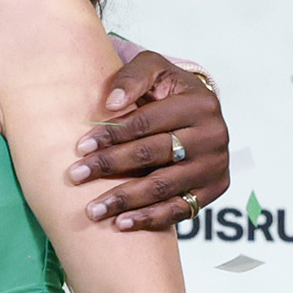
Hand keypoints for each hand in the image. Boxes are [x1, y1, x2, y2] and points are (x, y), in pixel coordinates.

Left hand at [70, 53, 227, 230]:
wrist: (201, 113)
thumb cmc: (169, 91)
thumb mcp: (155, 69)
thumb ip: (133, 77)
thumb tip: (111, 103)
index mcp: (200, 103)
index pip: (147, 123)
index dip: (112, 135)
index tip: (80, 147)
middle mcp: (213, 135)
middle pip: (153, 154)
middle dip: (110, 166)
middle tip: (76, 176)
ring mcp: (216, 165)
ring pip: (164, 186)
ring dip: (125, 200)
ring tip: (93, 210)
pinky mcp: (215, 188)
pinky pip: (180, 209)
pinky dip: (150, 218)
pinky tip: (122, 223)